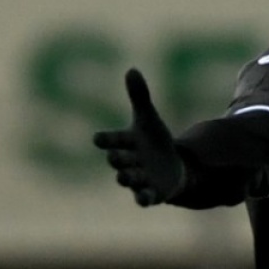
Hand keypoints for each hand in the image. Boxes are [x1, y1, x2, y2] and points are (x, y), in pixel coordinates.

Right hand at [92, 68, 184, 206]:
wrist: (170, 167)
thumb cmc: (154, 142)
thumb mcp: (149, 119)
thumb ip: (139, 97)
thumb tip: (132, 69)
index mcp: (124, 144)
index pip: (109, 140)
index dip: (105, 139)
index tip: (98, 138)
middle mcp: (127, 163)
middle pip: (117, 161)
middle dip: (117, 158)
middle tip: (116, 156)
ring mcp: (138, 180)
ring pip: (128, 180)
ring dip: (127, 178)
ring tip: (126, 176)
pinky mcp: (151, 194)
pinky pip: (144, 199)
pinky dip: (143, 199)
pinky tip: (145, 199)